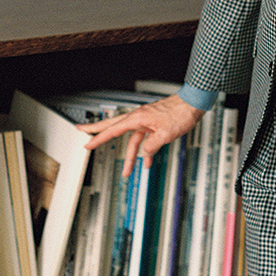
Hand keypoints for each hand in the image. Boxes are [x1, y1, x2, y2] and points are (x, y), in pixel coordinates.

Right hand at [78, 94, 203, 177]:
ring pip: (132, 140)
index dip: (99, 138)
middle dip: (98, 132)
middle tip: (82, 132)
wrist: (193, 103)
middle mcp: (139, 118)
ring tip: (127, 172)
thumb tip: (145, 154)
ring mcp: (146, 120)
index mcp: (138, 118)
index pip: (113, 129)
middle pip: (114, 127)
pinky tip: (147, 162)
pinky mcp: (154, 124)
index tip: (87, 143)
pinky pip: (145, 139)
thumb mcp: (165, 134)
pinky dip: (145, 151)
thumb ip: (152, 145)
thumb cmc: (180, 113)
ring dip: (131, 156)